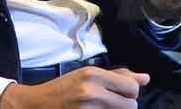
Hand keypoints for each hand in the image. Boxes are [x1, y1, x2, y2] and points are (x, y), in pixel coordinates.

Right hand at [0, 66, 148, 107]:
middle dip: (125, 106)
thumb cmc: (62, 89)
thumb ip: (117, 76)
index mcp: (93, 75)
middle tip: (110, 104)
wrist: (35, 105)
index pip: (131, 87)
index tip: (119, 94)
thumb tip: (145, 78)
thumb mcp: (87, 75)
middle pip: (131, 106)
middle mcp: (91, 91)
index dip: (129, 93)